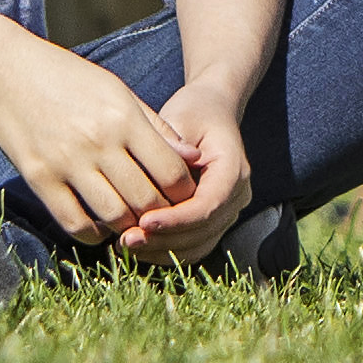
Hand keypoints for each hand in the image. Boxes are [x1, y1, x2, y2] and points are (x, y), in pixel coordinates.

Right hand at [0, 6, 204, 248]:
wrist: (6, 68)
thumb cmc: (68, 77)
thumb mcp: (118, 91)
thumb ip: (156, 127)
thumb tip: (193, 158)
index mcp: (124, 117)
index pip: (170, 171)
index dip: (183, 192)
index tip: (181, 196)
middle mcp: (99, 142)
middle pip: (146, 200)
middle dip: (160, 215)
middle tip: (160, 218)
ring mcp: (67, 162)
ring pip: (114, 216)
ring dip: (128, 227)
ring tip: (132, 223)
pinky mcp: (39, 178)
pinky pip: (74, 222)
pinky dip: (93, 234)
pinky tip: (99, 226)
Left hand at [120, 78, 263, 267]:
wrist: (211, 111)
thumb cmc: (194, 112)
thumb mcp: (180, 119)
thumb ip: (170, 148)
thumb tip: (159, 178)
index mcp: (233, 168)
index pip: (209, 204)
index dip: (177, 219)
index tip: (144, 222)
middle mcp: (237, 195)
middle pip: (203, 231)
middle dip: (164, 239)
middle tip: (126, 239)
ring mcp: (227, 211)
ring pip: (198, 245)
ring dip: (162, 250)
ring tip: (127, 244)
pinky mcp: (212, 221)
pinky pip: (192, 246)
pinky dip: (166, 251)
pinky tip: (139, 246)